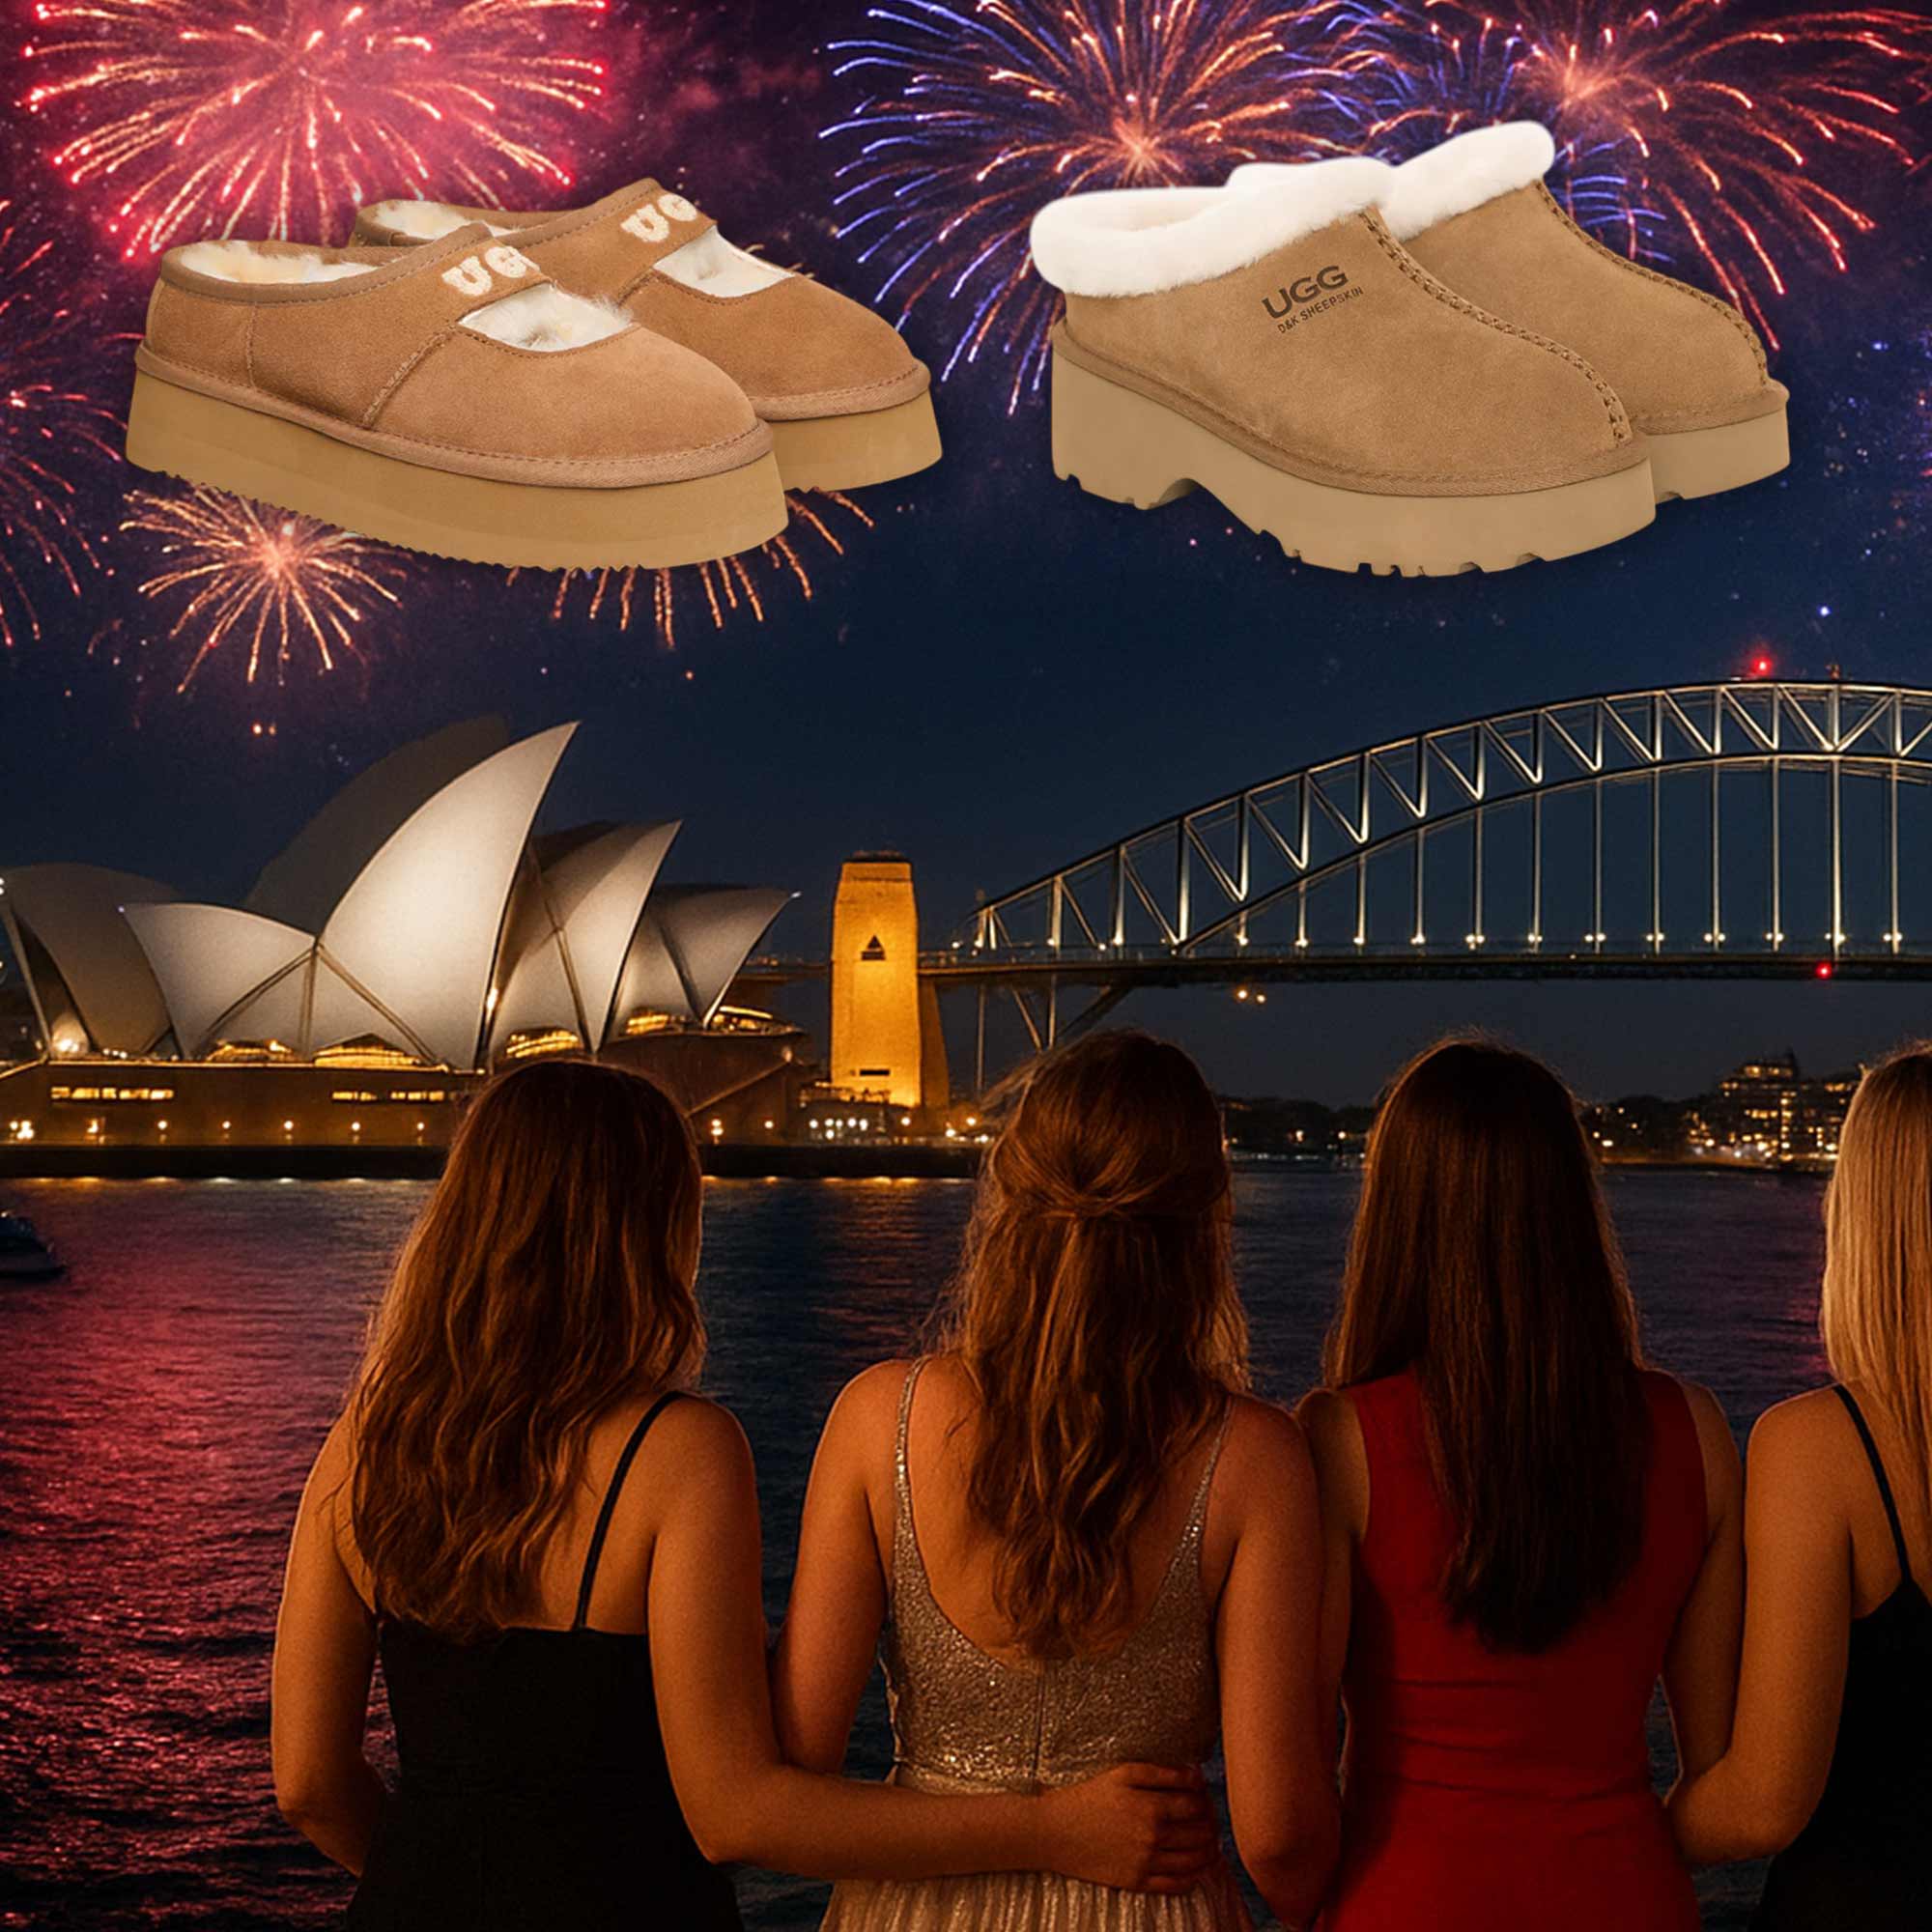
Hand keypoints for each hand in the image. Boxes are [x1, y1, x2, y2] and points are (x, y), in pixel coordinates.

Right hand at [1036, 1762, 1219, 1892]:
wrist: (1054, 1831)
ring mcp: (1145, 1863)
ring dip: (1208, 1852)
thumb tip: (1196, 1776)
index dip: (1206, 1800)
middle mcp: (1153, 1838)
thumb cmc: (1088, 1795)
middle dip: (1211, 1825)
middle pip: (1200, 1834)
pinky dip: (1192, 1878)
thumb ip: (1163, 1773)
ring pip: (1194, 1862)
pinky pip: (1176, 1886)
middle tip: (1210, 1819)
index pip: (1197, 1806)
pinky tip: (1195, 1869)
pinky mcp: (1136, 1882)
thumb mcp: (1124, 1773)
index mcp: (1152, 1807)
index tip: (1204, 1797)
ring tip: (1210, 1843)